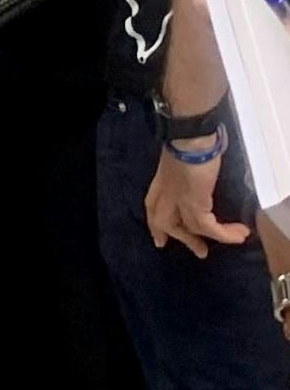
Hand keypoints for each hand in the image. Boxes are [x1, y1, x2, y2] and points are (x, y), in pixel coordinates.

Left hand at [144, 140, 251, 259]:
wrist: (189, 137)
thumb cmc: (188, 140)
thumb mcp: (182, 156)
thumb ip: (184, 167)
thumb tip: (197, 167)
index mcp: (160, 181)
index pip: (152, 206)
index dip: (155, 224)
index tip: (160, 239)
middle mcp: (165, 193)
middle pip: (163, 222)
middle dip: (181, 237)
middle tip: (200, 252)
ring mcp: (177, 200)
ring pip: (188, 227)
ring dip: (212, 237)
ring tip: (235, 239)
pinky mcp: (194, 204)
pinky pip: (207, 227)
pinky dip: (223, 234)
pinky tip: (238, 234)